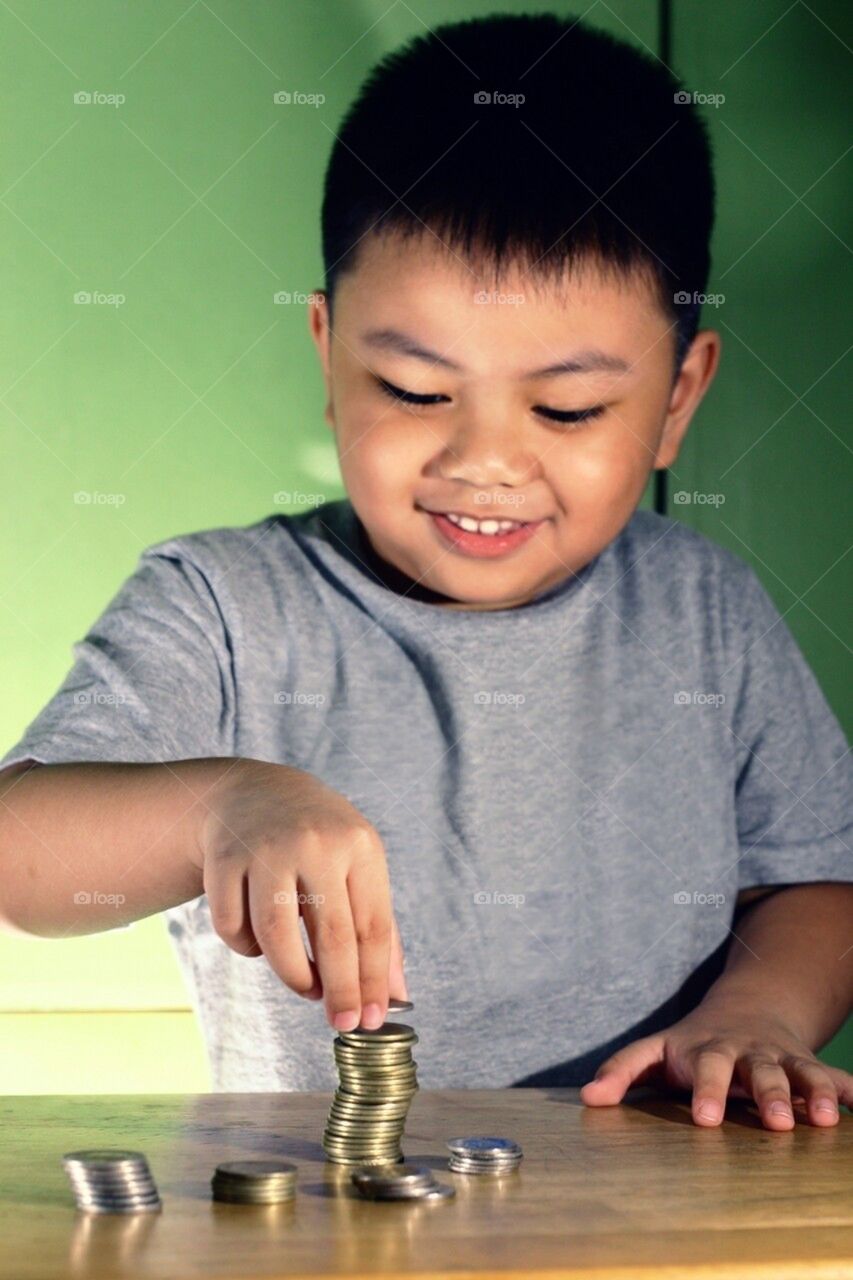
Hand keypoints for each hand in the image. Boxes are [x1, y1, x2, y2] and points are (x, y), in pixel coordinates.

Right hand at [195, 757, 407, 1031]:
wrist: (254, 793)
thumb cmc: (319, 841)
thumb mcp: (357, 865)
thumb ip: (378, 927)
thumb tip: (394, 995)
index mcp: (359, 846)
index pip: (374, 926)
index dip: (373, 980)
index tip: (371, 1020)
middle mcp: (316, 844)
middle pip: (332, 936)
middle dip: (340, 991)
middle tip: (341, 1023)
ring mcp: (266, 850)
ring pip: (277, 937)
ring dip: (293, 976)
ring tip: (305, 986)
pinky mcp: (224, 859)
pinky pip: (233, 926)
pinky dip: (247, 948)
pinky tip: (262, 944)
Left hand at [580, 995, 852, 1129]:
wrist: (745, 1008)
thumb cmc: (690, 1043)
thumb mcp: (655, 1051)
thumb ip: (622, 1071)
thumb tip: (587, 1099)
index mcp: (706, 1050)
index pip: (704, 1070)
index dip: (706, 1092)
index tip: (706, 1120)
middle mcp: (746, 1052)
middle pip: (757, 1071)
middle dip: (767, 1095)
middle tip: (774, 1124)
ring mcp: (779, 1057)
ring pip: (798, 1072)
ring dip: (812, 1093)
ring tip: (826, 1119)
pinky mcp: (807, 1064)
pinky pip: (833, 1076)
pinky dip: (849, 1090)